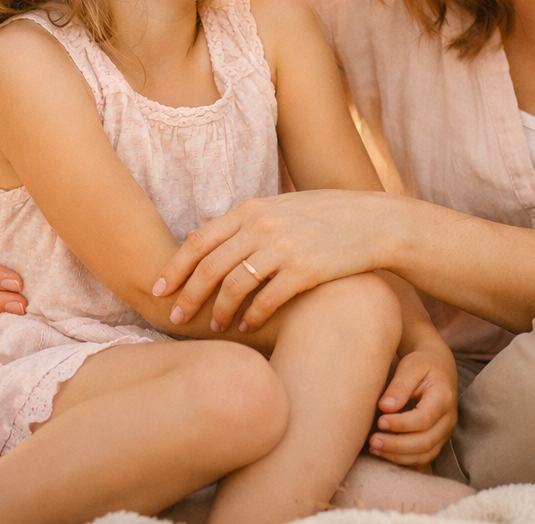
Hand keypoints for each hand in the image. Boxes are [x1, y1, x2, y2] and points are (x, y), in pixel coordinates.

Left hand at [154, 190, 400, 332]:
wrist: (376, 223)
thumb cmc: (326, 217)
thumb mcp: (280, 208)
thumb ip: (242, 222)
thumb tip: (197, 237)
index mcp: (253, 208)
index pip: (200, 240)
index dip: (175, 266)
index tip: (158, 288)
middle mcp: (263, 225)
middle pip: (210, 266)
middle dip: (187, 295)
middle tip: (175, 318)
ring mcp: (284, 247)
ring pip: (234, 286)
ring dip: (219, 310)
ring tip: (214, 327)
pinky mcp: (306, 270)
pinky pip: (266, 300)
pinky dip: (252, 316)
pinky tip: (248, 326)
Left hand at [369, 342, 457, 466]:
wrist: (438, 367)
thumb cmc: (421, 364)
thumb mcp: (410, 366)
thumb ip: (399, 386)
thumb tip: (385, 407)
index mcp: (444, 397)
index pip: (424, 418)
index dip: (401, 424)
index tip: (380, 422)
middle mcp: (449, 418)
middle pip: (425, 441)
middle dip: (397, 445)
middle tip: (373, 441)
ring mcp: (445, 432)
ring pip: (425, 454)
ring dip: (398, 455)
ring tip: (374, 447)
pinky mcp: (438, 440)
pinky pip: (423, 457)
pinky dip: (403, 459)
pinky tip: (383, 452)